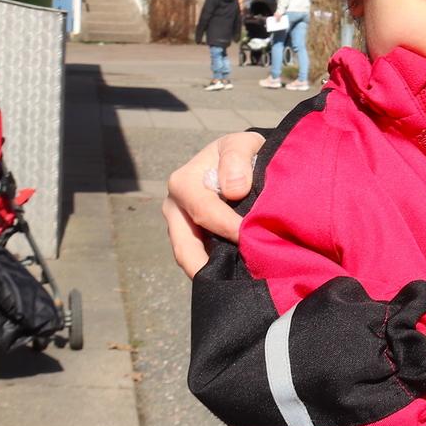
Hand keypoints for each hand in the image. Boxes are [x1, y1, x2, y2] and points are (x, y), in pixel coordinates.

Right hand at [161, 131, 264, 276]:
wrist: (241, 163)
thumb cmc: (242, 153)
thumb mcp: (243, 144)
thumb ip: (237, 158)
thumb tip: (235, 189)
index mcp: (183, 183)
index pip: (204, 213)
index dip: (229, 227)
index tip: (251, 238)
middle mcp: (175, 208)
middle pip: (186, 248)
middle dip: (211, 268)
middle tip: (241, 279)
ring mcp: (181, 227)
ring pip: (192, 260)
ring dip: (214, 272)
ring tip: (240, 282)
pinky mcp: (191, 241)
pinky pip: (202, 261)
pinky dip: (218, 271)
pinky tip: (238, 276)